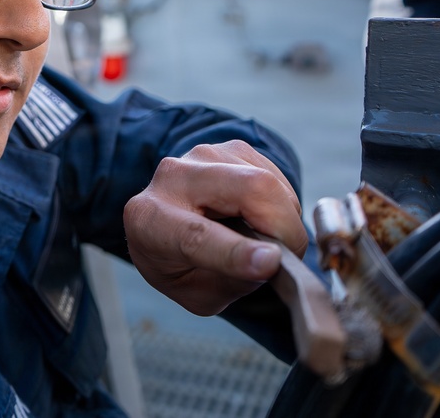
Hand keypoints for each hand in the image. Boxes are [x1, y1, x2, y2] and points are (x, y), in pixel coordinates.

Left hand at [123, 140, 306, 315]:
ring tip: (265, 240)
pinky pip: (277, 176)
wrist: (169, 225)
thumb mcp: (197, 293)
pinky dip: (284, 205)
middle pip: (248, 187)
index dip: (235, 251)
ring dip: (285, 219)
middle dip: (282, 226)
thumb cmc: (181, 264)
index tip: (270, 263)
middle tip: (289, 258)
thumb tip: (274, 259)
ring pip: (269, 181)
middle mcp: (173, 176)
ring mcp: (203, 154)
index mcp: (150, 220)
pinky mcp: (232, 146)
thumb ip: (233, 280)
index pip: (195, 235)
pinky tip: (260, 217)